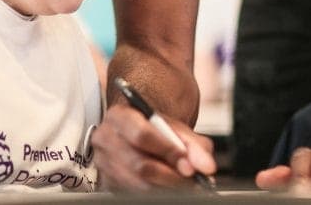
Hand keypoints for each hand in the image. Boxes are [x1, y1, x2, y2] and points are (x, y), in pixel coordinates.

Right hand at [90, 103, 215, 190]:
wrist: (138, 133)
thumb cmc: (154, 128)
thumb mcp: (176, 128)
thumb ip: (194, 144)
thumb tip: (206, 166)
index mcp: (119, 116)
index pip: (142, 135)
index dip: (168, 151)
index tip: (189, 164)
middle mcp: (106, 139)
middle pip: (140, 165)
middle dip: (171, 176)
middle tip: (192, 180)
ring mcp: (104, 163)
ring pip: (138, 184)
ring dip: (166, 187)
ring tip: (184, 184)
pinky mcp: (108, 182)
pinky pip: (133, 193)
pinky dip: (156, 192)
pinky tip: (168, 187)